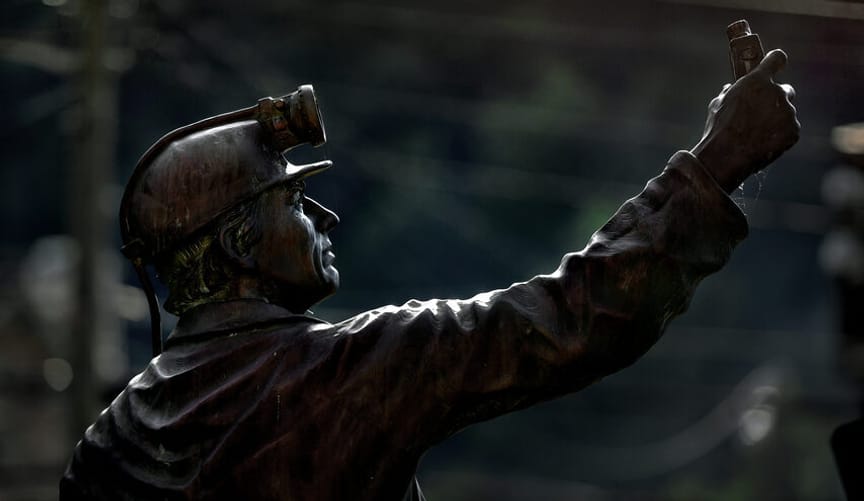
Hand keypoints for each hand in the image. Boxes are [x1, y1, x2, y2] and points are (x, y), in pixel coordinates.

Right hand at [690, 49, 799, 192]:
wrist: (726, 157)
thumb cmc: (719, 130)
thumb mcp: (718, 104)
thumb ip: (731, 92)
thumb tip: (730, 89)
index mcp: (757, 81)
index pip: (776, 58)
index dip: (775, 61)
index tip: (775, 63)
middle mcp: (777, 93)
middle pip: (785, 90)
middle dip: (776, 98)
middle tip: (762, 111)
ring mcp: (788, 113)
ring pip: (786, 112)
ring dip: (776, 119)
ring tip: (757, 134)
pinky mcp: (793, 131)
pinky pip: (789, 130)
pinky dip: (780, 135)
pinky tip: (763, 143)